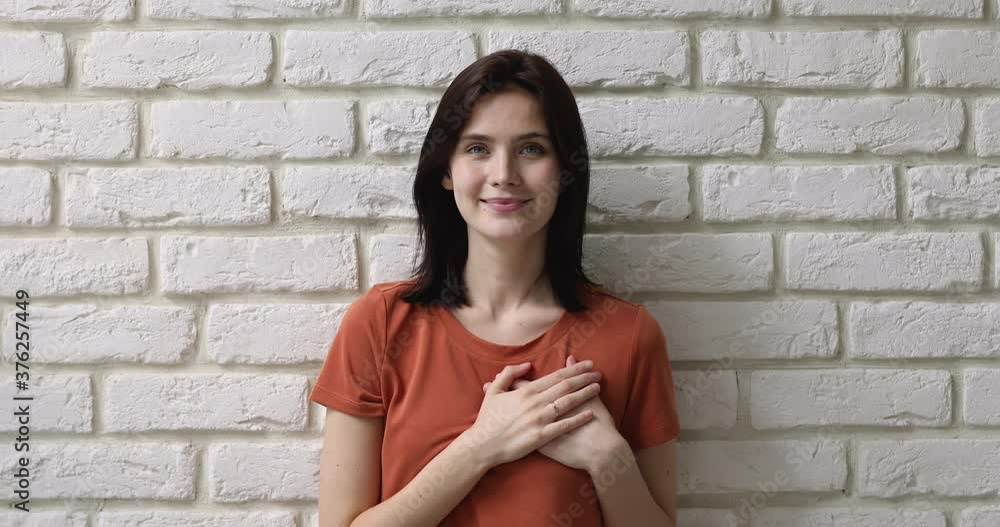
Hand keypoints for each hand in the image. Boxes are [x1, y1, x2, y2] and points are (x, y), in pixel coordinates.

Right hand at [466, 359, 603, 467]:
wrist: (482, 445)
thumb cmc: (488, 419)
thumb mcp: (494, 391)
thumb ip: (509, 374)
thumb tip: (527, 365)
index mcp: (526, 391)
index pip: (556, 376)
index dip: (574, 369)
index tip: (587, 365)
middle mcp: (535, 403)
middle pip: (565, 386)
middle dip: (584, 378)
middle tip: (598, 372)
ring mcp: (539, 420)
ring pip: (567, 403)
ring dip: (584, 394)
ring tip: (597, 388)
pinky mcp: (541, 436)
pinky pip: (564, 425)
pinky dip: (578, 418)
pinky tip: (591, 413)